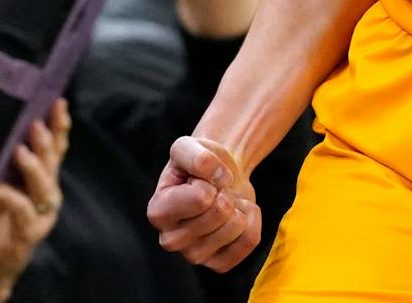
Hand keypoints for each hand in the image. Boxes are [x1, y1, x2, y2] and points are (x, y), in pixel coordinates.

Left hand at [0, 101, 69, 299]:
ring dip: (33, 167)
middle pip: (53, 162)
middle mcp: (46, 195)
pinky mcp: (28, 234)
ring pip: (44, 185)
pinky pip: (22, 210)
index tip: (57, 102)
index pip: (54, 149)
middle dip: (47, 141)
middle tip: (37, 122)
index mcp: (39, 181)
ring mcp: (41, 215)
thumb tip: (2, 144)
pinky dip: (9, 197)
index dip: (57, 126)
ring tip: (20, 151)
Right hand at [148, 135, 259, 272]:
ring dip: (239, 205)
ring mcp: (194, 256)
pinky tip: (238, 214)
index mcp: (158, 212)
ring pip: (236, 227)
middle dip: (226, 192)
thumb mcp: (188, 146)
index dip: (211, 178)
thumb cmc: (198, 163)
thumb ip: (197, 155)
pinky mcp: (218, 263)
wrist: (217, 175)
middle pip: (221, 212)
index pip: (201, 197)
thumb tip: (219, 179)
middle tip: (217, 190)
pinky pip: (250, 240)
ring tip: (225, 201)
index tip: (202, 177)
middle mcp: (171, 240)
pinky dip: (253, 219)